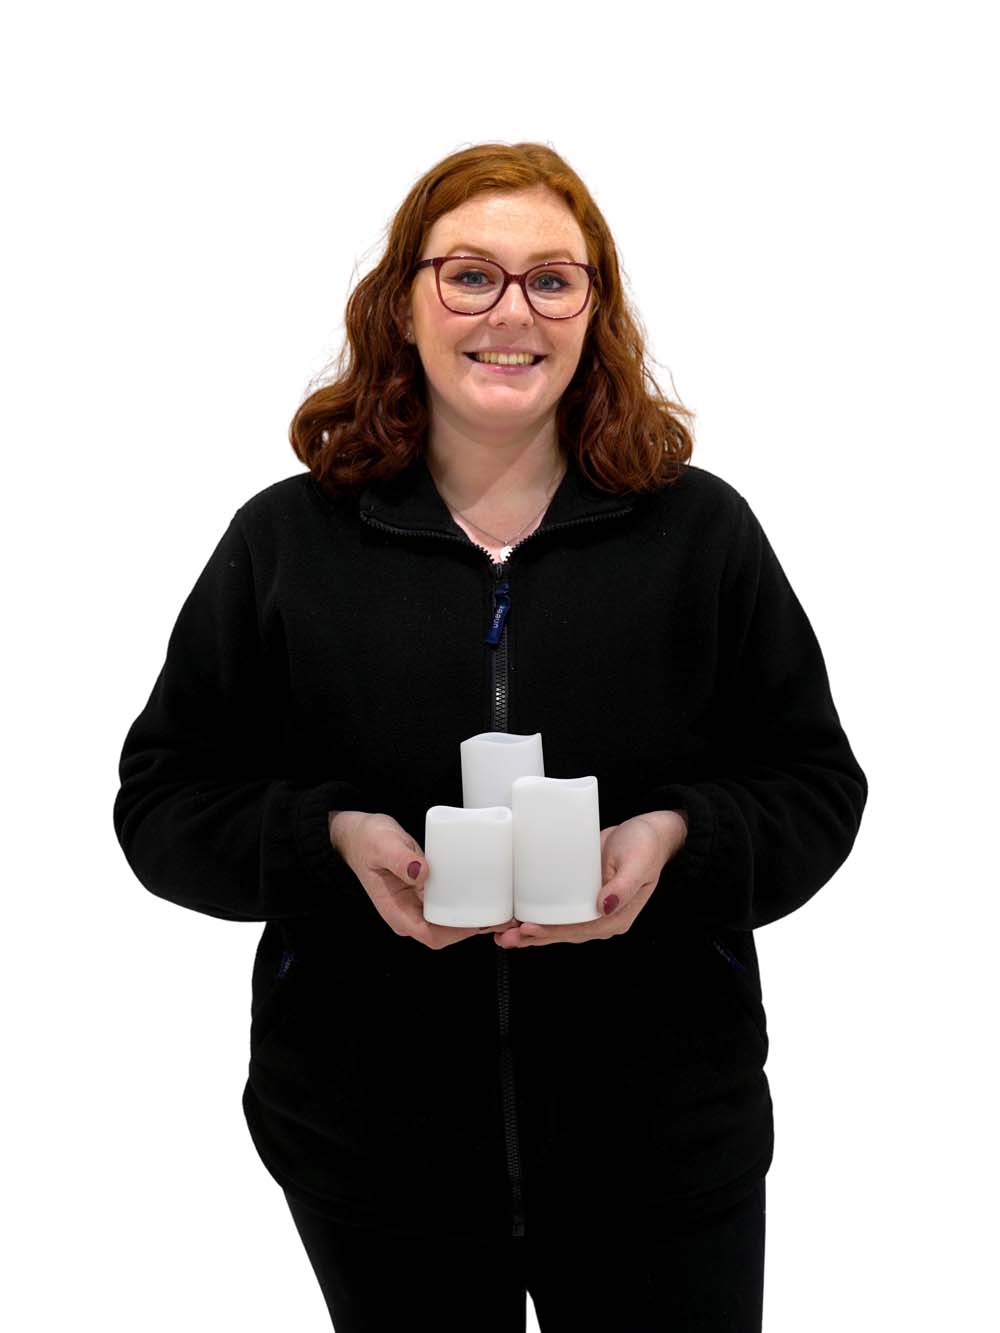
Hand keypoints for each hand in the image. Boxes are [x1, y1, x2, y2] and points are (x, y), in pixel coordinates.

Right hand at [329, 811, 518, 949]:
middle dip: (475, 928)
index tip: (481, 921)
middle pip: (447, 934)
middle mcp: (409, 914)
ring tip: (504, 909)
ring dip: (476, 919)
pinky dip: (469, 905)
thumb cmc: (367, 840)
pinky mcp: (425, 894)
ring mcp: (417, 906)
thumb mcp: (382, 845)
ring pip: (451, 922)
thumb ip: (400, 858)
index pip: (432, 935)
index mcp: (397, 912)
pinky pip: (449, 906)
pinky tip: (487, 896)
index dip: (459, 933)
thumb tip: (421, 872)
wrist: (357, 834)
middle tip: (504, 916)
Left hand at [494, 810, 688, 948]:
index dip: (552, 932)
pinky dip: (537, 916)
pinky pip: (558, 911)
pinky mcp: (581, 895)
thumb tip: (605, 905)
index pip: (579, 930)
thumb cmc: (645, 844)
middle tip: (503, 937)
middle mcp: (602, 918)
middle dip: (533, 937)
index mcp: (616, 916)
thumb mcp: (638, 862)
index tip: (528, 929)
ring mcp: (591, 908)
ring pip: (557, 925)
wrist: (647, 832)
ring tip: (502, 934)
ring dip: (530, 932)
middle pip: (563, 933)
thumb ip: (624, 885)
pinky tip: (517, 917)